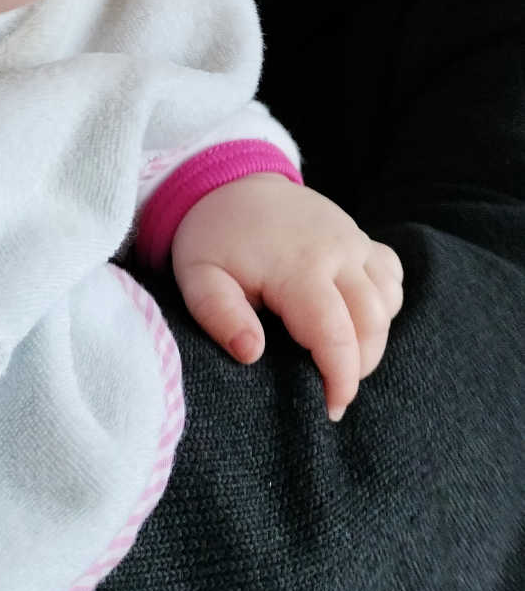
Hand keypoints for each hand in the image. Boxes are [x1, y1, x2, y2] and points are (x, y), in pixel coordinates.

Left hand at [171, 174, 402, 419]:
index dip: (341, 379)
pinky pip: (391, 277)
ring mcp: (355, 240)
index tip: (331, 408)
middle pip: (372, 324)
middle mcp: (338, 251)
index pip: (336, 335)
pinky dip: (383, 306)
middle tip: (328, 388)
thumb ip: (220, 316)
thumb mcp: (198, 276)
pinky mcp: (361, 237)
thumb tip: (252, 354)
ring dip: (372, 339)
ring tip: (337, 358)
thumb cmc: (214, 237)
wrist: (231, 182)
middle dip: (358, 367)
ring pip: (388, 303)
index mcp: (299, 266)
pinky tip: (353, 319)